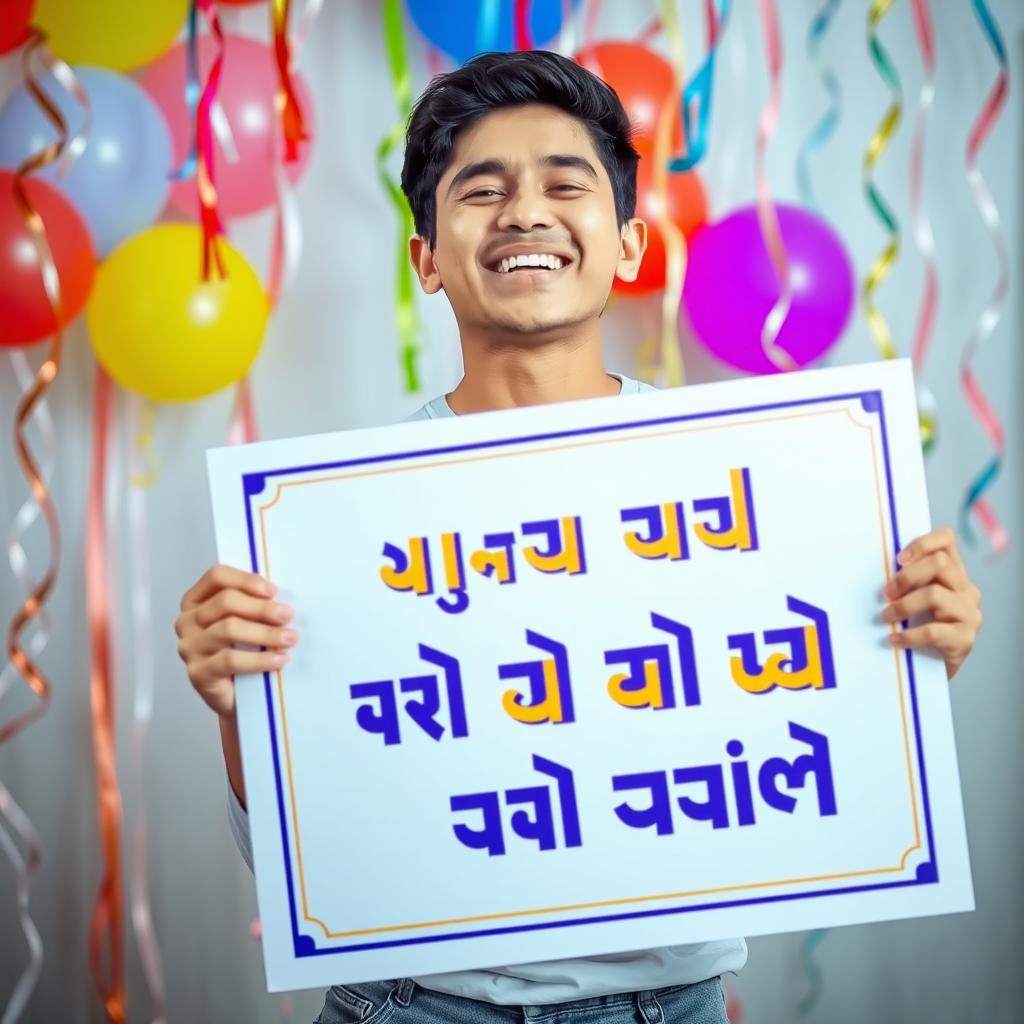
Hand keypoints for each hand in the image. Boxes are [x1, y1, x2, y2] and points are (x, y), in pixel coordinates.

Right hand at [174, 564, 296, 717]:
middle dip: (261, 607)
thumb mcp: (247, 623)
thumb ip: (254, 605)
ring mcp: (190, 647)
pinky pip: (231, 660)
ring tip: (290, 638)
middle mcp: (187, 621)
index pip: (216, 577)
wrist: (237, 697)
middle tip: (287, 615)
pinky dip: (260, 659)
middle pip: (225, 602)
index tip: (273, 590)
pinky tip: (280, 659)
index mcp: (197, 601)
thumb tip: (282, 595)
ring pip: (229, 629)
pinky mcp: (198, 673)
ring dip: (265, 632)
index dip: (245, 579)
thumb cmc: (244, 652)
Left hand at [881, 528, 981, 680]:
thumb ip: (907, 581)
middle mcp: (966, 590)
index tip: (897, 559)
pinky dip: (909, 635)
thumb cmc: (917, 627)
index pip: (947, 540)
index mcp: (954, 574)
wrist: (931, 670)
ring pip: (935, 595)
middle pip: (940, 564)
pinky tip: (895, 640)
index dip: (922, 543)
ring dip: (903, 606)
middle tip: (886, 593)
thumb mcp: (913, 598)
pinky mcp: (965, 639)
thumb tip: (876, 567)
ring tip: (886, 617)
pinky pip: (934, 631)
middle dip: (906, 576)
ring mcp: (969, 614)